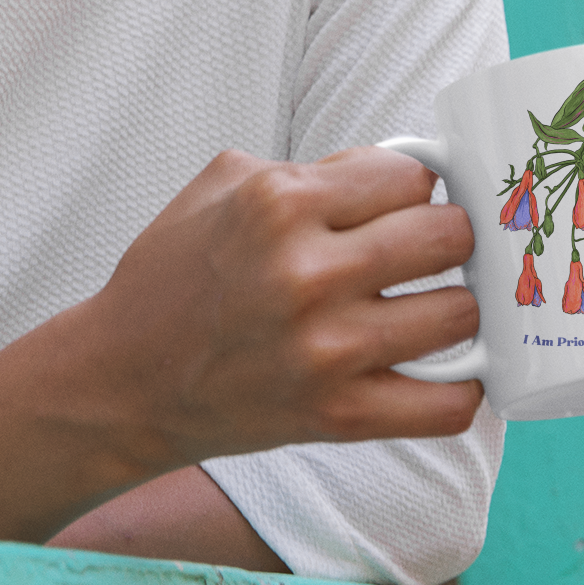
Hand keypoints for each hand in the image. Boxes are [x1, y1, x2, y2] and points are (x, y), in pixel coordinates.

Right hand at [80, 144, 482, 477]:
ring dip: (455, 307)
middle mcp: (307, 271)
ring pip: (460, 313)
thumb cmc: (174, 274)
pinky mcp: (337, 416)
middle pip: (447, 236)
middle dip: (447, 237)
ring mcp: (325, 349)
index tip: (404, 203)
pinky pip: (447, 405)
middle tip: (430, 250)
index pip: (410, 176)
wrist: (123, 378)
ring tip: (433, 306)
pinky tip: (439, 370)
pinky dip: (459, 390)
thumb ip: (310, 168)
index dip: (413, 187)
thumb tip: (395, 170)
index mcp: (278, 202)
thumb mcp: (222, 185)